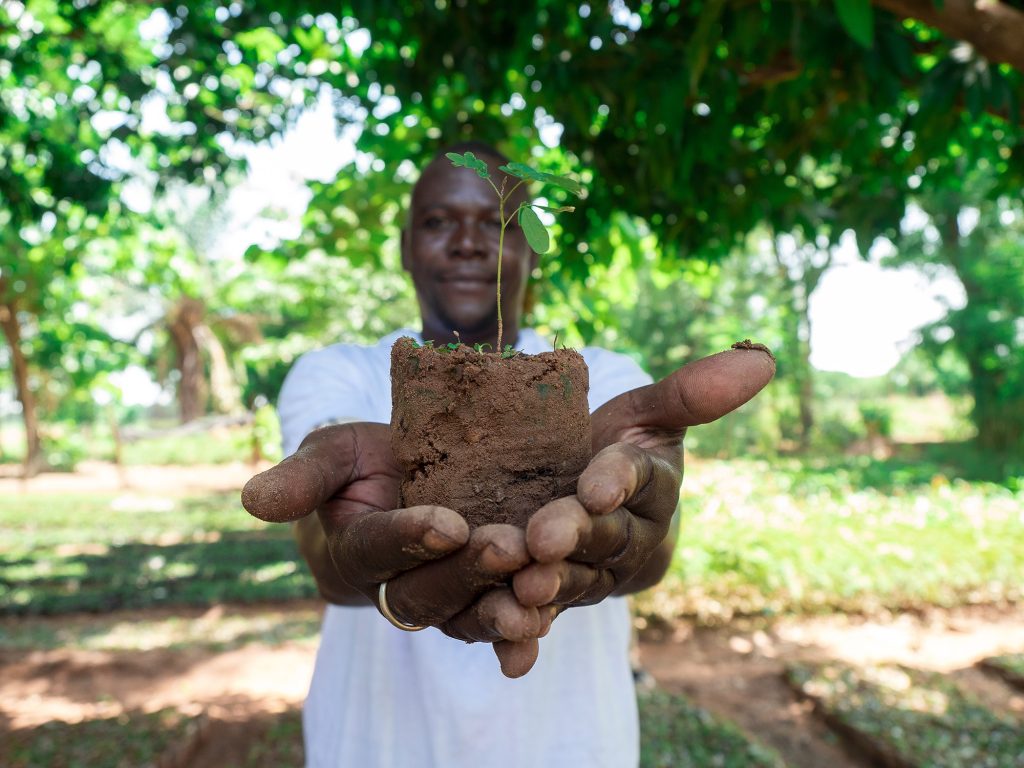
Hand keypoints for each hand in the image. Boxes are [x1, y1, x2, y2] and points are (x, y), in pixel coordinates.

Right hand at [241, 423, 548, 671]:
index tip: (447, 524)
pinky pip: (494, 623)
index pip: (377, 549)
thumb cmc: (360, 463)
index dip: (409, 538)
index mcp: (353, 551)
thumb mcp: (331, 455)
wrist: (402, 477)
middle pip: (427, 590)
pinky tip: (549, 627)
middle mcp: (393, 586)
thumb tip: (251, 500)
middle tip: (510, 548)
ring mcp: (437, 598)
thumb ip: (302, 478)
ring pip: (465, 616)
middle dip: (467, 571)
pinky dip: (518, 634)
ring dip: (501, 610)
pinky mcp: (476, 600)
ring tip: (540, 593)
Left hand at [510, 343, 775, 650]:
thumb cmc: (610, 446)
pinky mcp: (552, 603)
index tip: (595, 484)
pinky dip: (525, 643)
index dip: (617, 481)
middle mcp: (628, 539)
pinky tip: (510, 659)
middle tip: (543, 537)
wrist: (578, 502)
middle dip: (574, 536)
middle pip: (604, 536)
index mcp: (651, 488)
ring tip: (521, 587)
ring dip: (548, 590)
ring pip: (573, 583)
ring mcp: (591, 576)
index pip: (639, 479)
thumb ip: (690, 393)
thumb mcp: (646, 413)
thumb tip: (762, 359)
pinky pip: (543, 625)